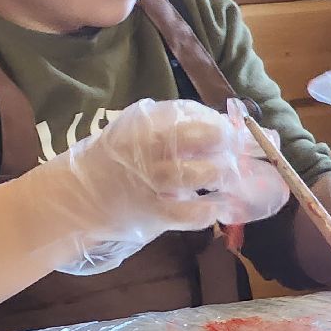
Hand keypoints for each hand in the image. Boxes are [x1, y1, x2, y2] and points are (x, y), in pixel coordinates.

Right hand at [34, 99, 288, 272]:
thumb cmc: (119, 158)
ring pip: (207, 175)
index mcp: (147, 123)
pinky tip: (220, 206)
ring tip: (235, 180)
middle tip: (250, 155)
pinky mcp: (155, 212)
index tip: (250, 133)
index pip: (199, 118)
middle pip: (209, 141)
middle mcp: (151, 148)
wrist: (80, 194)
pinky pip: (196, 212)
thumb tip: (235, 127)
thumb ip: (178, 125)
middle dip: (238, 147)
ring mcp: (153, 181)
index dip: (230, 127)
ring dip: (228, 177)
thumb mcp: (139, 129)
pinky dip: (214, 209)